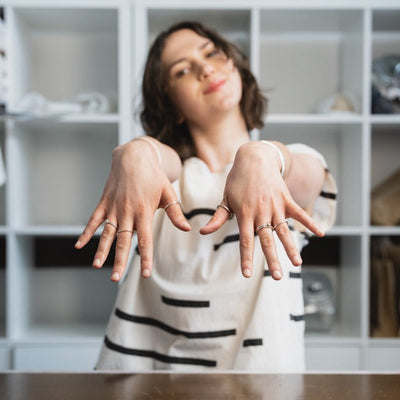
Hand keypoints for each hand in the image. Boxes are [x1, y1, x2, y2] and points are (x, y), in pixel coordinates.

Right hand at [75, 141, 190, 280]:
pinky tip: (79, 246)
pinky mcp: (104, 203)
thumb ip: (176, 213)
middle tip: (116, 278)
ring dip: (101, 250)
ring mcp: (113, 208)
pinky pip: (93, 220)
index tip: (146, 274)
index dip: (146, 257)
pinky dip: (86, 232)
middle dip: (119, 260)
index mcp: (144, 212)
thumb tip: (188, 229)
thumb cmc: (154, 176)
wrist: (134, 156)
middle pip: (123, 241)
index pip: (145, 240)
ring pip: (106, 233)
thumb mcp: (168, 193)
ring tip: (97, 266)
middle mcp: (127, 212)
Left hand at [200, 142, 323, 279]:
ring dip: (291, 248)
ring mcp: (276, 206)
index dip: (246, 258)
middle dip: (272, 260)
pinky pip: (300, 213)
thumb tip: (202, 233)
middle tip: (277, 277)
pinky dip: (310, 222)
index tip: (247, 274)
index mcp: (245, 214)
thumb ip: (218, 218)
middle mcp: (261, 212)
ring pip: (284, 230)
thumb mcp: (225, 199)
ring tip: (298, 264)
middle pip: (267, 240)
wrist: (255, 159)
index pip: (246, 241)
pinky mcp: (286, 199)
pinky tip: (321, 233)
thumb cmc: (237, 181)